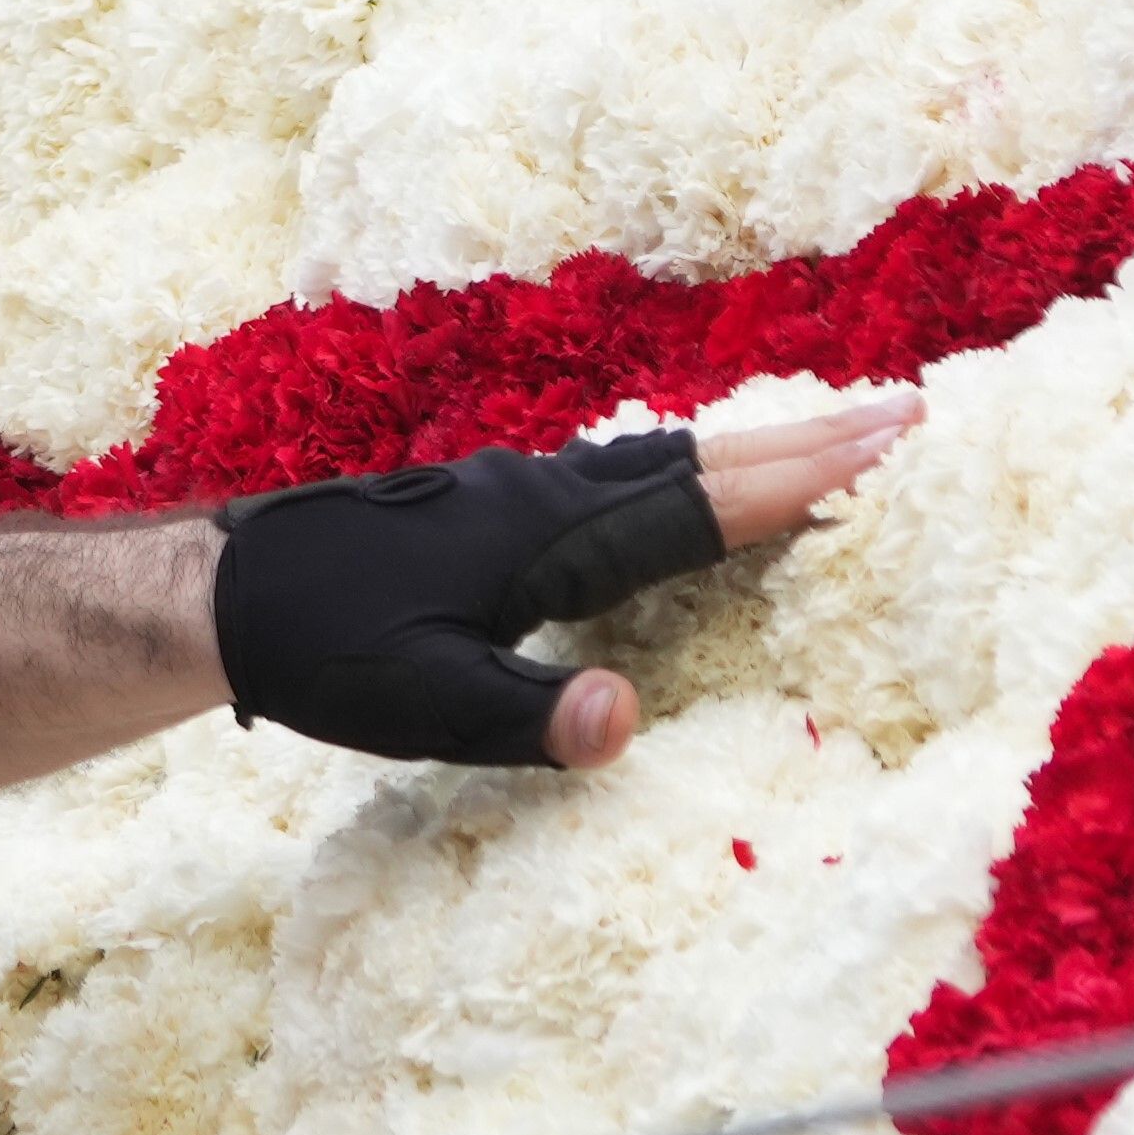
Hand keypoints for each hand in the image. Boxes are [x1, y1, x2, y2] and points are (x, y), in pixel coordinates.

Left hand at [211, 392, 919, 767]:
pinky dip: (690, 470)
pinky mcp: (495, 503)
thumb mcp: (419, 707)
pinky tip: (693, 486)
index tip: (894, 445)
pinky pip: (622, 475)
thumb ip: (528, 718)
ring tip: (834, 443)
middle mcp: (544, 496)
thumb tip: (629, 719)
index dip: (803, 483)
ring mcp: (519, 490)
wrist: (223, 593)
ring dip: (753, 452)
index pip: (700, 506)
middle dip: (808, 443)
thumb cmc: (322, 654)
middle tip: (911, 415)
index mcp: (546, 539)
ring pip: (661, 459)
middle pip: (700, 461)